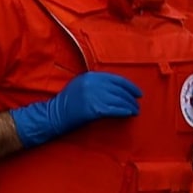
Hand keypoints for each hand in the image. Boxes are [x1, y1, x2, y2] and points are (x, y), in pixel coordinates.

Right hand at [11, 69, 141, 148]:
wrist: (54, 115)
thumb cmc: (68, 103)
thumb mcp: (80, 86)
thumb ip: (96, 84)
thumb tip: (117, 90)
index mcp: (90, 76)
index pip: (116, 79)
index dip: (129, 86)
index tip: (137, 92)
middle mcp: (92, 84)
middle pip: (119, 90)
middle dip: (130, 97)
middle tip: (137, 104)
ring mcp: (93, 96)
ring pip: (118, 100)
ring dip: (129, 106)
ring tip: (135, 110)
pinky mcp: (93, 109)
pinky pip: (114, 109)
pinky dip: (123, 111)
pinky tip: (128, 114)